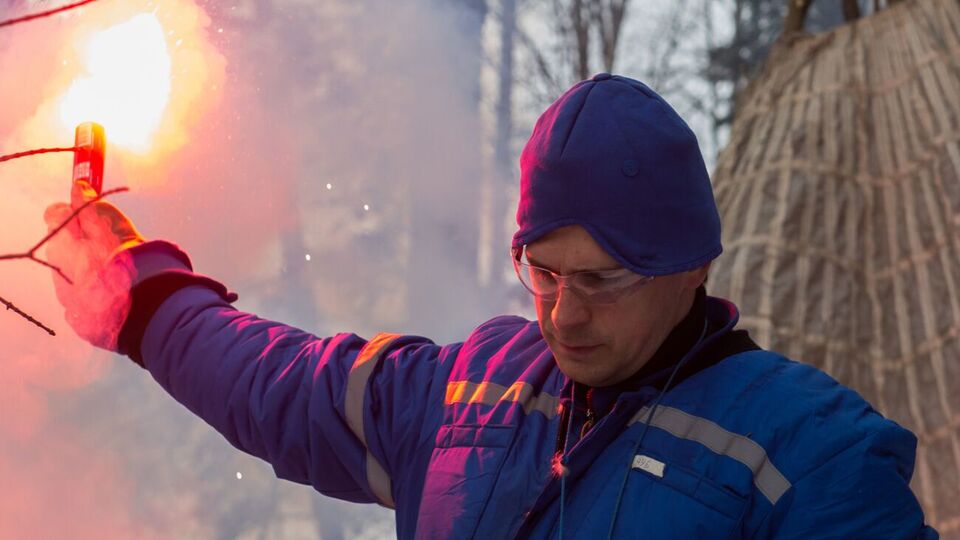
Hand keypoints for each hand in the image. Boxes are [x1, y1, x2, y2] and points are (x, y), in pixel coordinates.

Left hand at [43, 181, 144, 349]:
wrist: (138, 304)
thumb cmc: (124, 257)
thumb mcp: (109, 222)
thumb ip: (90, 205)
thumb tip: (79, 187)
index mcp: (62, 242)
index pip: (55, 213)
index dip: (73, 210)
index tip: (90, 211)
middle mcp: (57, 267)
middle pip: (62, 244)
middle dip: (80, 240)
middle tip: (109, 241)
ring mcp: (65, 293)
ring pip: (71, 271)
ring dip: (88, 267)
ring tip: (116, 270)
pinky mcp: (78, 316)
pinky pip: (82, 297)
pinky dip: (94, 291)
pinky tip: (114, 291)